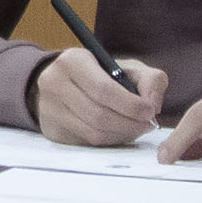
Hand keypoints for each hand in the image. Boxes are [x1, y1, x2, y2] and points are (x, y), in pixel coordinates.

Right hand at [27, 46, 165, 144]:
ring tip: (136, 128)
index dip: (131, 105)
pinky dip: (110, 140)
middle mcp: (54, 82)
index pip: (103, 89)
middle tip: (147, 124)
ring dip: (122, 134)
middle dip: (130, 123)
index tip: (149, 111)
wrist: (64, 82)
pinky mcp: (52, 129)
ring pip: (94, 131)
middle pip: (99, 114)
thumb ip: (150, 80)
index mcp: (73, 61)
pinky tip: (119, 132)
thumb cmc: (101, 75)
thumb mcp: (126, 67)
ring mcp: (49, 108)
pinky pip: (87, 141)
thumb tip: (152, 106)